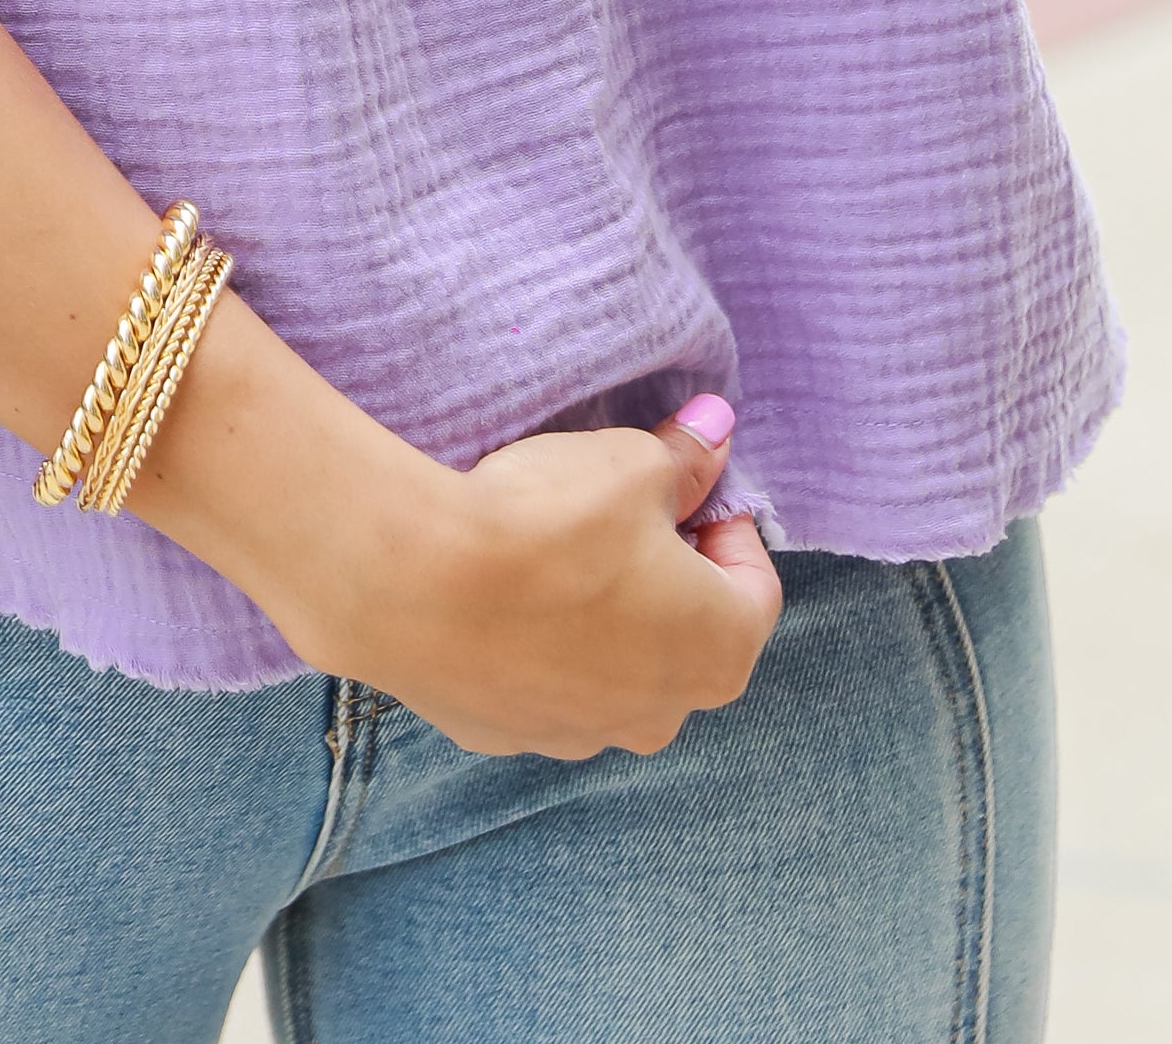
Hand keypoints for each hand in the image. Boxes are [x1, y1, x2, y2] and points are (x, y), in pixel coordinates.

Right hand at [284, 399, 781, 760]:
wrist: (418, 583)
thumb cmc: (550, 523)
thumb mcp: (631, 464)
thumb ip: (684, 458)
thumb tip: (714, 435)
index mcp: (718, 652)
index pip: (754, 584)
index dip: (723, 520)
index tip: (681, 481)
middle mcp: (663, 715)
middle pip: (685, 633)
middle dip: (663, 571)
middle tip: (615, 510)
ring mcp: (584, 736)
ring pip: (613, 664)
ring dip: (600, 614)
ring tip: (548, 549)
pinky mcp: (511, 736)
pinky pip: (542, 681)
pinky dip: (535, 641)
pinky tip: (498, 591)